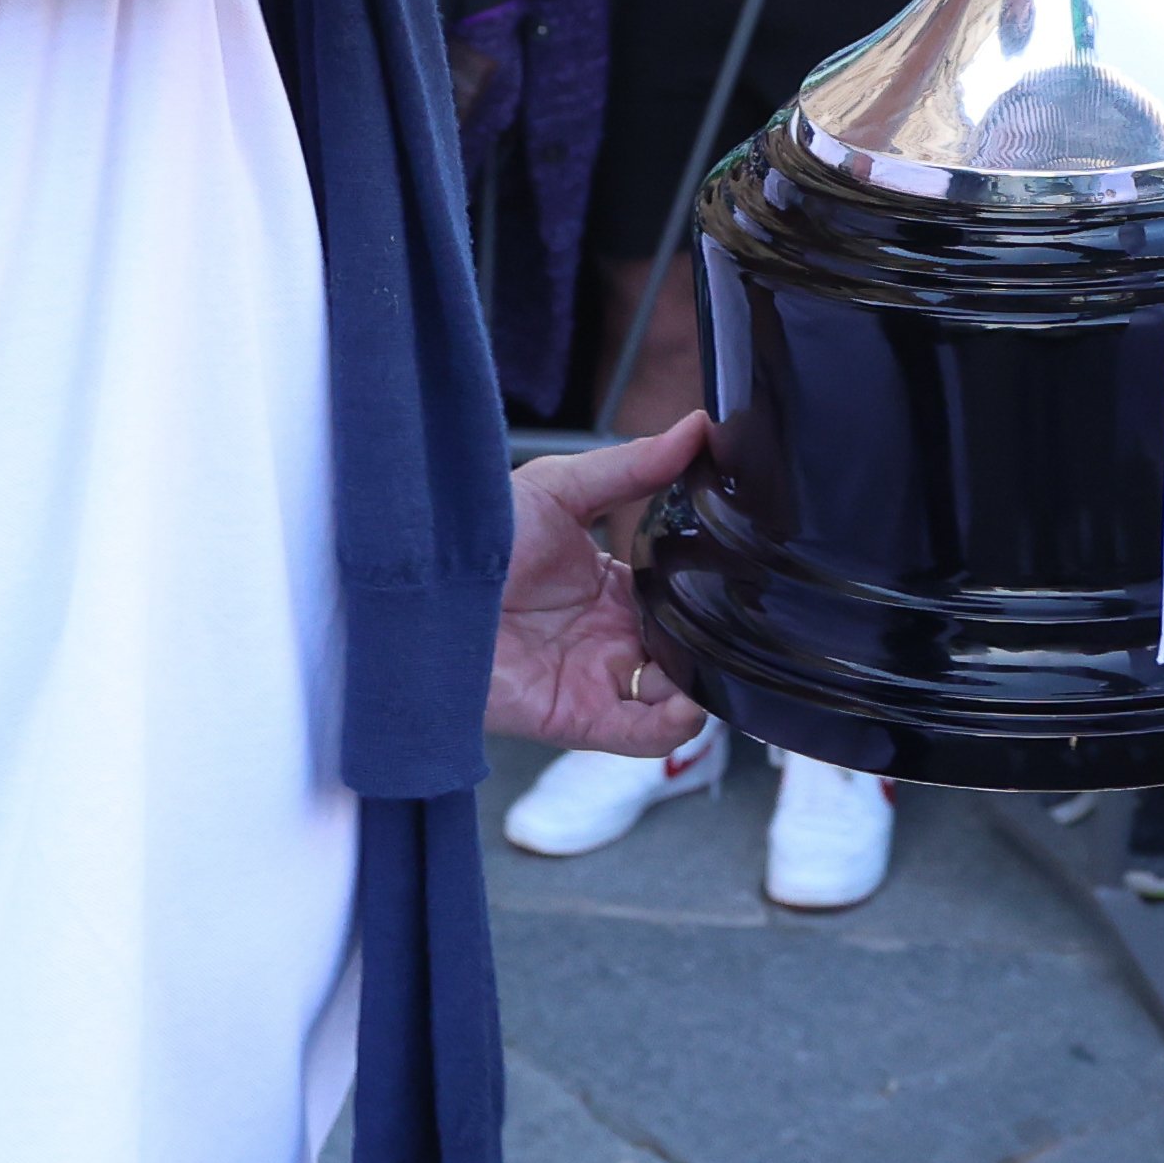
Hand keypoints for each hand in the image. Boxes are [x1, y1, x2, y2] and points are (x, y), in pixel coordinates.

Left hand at [485, 415, 714, 752]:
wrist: (417, 588)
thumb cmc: (475, 536)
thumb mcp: (561, 487)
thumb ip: (634, 466)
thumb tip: (700, 428)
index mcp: (609, 589)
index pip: (679, 598)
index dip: (711, 591)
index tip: (745, 569)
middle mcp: (607, 639)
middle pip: (683, 652)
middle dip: (715, 645)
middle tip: (744, 623)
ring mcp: (594, 679)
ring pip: (673, 699)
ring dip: (702, 688)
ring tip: (717, 663)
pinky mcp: (576, 715)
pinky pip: (638, 735)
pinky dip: (672, 725)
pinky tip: (687, 701)